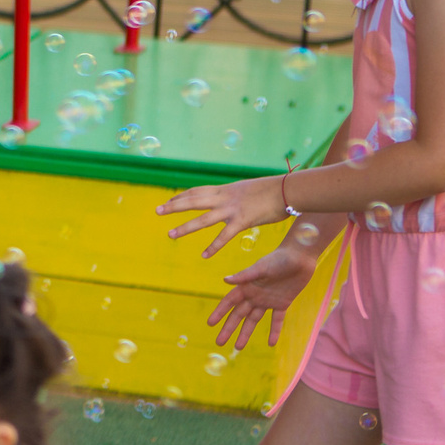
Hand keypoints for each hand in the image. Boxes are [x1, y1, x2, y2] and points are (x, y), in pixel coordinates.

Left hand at [156, 174, 290, 258]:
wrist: (288, 190)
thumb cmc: (272, 189)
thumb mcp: (247, 188)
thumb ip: (235, 195)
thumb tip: (232, 197)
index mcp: (224, 189)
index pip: (197, 191)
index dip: (181, 196)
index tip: (169, 200)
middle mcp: (224, 198)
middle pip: (193, 201)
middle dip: (173, 206)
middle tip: (156, 211)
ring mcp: (231, 209)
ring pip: (202, 219)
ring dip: (185, 227)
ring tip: (170, 235)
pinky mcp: (242, 221)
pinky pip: (224, 236)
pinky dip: (213, 246)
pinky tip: (204, 255)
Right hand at [205, 240, 322, 349]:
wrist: (300, 256)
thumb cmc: (279, 258)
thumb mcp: (261, 267)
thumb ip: (244, 276)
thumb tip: (225, 280)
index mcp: (246, 286)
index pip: (229, 302)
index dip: (219, 313)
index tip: (210, 323)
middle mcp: (254, 295)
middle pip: (238, 315)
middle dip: (228, 329)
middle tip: (219, 342)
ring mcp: (267, 300)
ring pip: (253, 320)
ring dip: (246, 333)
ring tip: (238, 347)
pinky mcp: (282, 303)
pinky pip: (277, 320)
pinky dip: (274, 331)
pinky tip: (271, 343)